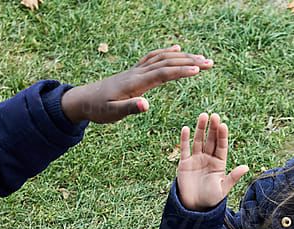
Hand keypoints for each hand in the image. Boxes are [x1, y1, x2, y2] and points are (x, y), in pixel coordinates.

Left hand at [60, 45, 211, 124]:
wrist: (83, 99)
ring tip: (201, 58)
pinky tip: (177, 50)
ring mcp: (137, 70)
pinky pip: (154, 58)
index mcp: (136, 83)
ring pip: (163, 57)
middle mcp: (138, 73)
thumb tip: (147, 105)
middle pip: (167, 62)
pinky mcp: (135, 72)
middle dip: (190, 61)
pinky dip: (167, 52)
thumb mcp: (113, 113)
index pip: (163, 74)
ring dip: (183, 56)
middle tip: (210, 63)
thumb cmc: (98, 109)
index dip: (181, 71)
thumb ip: (130, 108)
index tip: (199, 70)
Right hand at [176, 112, 249, 210]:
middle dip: (213, 128)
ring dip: (200, 128)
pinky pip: (185, 149)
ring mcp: (196, 159)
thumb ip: (233, 177)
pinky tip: (186, 128)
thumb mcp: (223, 188)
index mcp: (219, 163)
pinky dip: (184, 139)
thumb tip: (246, 167)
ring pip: (198, 140)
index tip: (223, 125)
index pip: (221, 146)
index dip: (222, 136)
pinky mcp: (184, 163)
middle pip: (211, 140)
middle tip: (215, 115)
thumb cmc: (211, 199)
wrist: (194, 207)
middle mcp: (208, 158)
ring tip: (203, 116)